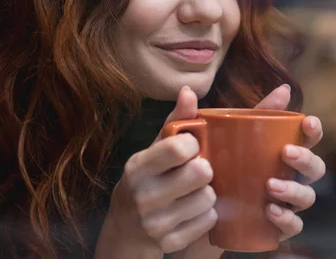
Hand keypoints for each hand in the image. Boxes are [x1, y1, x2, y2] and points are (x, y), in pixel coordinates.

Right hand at [97, 86, 216, 256]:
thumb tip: (189, 91)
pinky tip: (192, 211)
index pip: (181, 147)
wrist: (126, 230)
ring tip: (193, 192)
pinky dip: (206, 215)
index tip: (190, 148)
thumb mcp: (152, 150)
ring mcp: (156, 223)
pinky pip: (209, 220)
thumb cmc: (146, 180)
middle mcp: (144, 195)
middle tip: (196, 171)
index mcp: (138, 167)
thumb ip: (175, 122)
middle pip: (202, 172)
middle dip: (204, 170)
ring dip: (207, 194)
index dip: (194, 144)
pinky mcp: (171, 242)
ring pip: (209, 198)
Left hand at [173, 84, 323, 257]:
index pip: (304, 137)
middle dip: (306, 159)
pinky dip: (287, 219)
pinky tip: (270, 211)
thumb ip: (189, 118)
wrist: (181, 213)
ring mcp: (281, 202)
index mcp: (273, 149)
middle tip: (286, 154)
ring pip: (306, 197)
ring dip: (294, 190)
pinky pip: (293, 226)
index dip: (312, 129)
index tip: (307, 122)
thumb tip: (188, 91)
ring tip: (270, 186)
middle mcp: (284, 174)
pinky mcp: (271, 228)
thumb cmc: (196, 170)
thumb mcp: (190, 145)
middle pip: (313, 167)